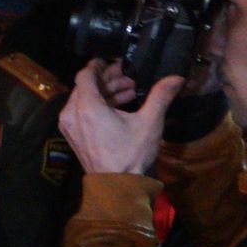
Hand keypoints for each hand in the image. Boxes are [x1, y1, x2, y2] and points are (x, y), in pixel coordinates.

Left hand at [58, 60, 184, 175]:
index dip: (98, 65)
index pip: (85, 75)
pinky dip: (98, 106)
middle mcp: (72, 114)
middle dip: (108, 80)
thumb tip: (176, 78)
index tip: (113, 61)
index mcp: (86, 107)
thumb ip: (160, 96)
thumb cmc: (130, 153)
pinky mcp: (73, 135)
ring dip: (106, 93)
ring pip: (84, 99)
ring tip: (130, 92)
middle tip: (130, 79)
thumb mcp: (149, 122)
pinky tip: (120, 107)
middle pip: (86, 87)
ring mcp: (70, 126)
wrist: (116, 185)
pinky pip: (82, 112)